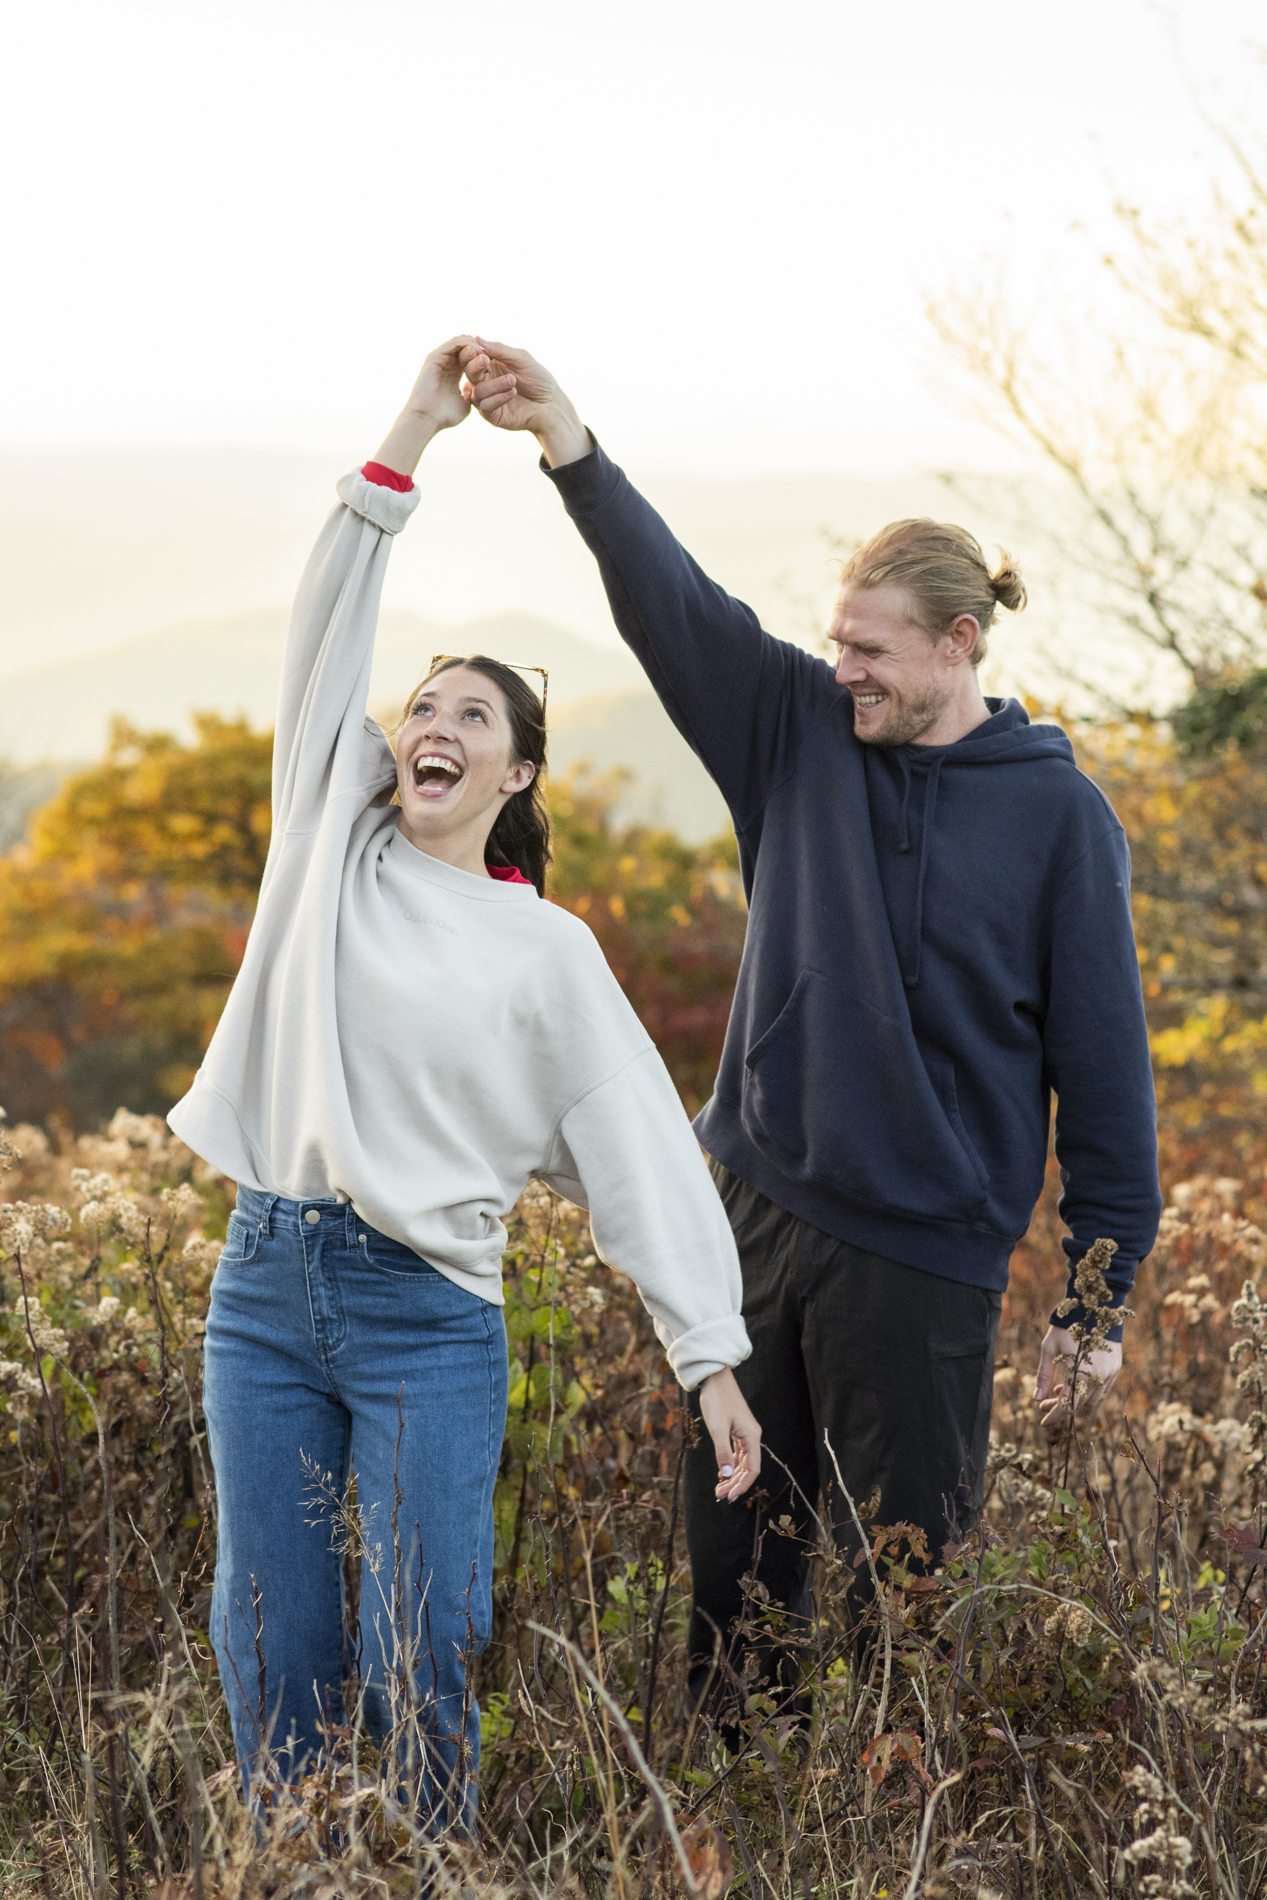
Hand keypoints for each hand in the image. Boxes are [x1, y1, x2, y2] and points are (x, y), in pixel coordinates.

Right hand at [370, 336, 478, 478]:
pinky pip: (454, 343)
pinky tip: (477, 352)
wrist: (427, 418)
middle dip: (481, 350)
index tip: (495, 367)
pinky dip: (467, 344)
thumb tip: (485, 394)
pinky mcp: (436, 356)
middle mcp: (448, 363)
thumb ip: (476, 395)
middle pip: (467, 347)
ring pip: (461, 343)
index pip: (472, 358)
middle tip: (492, 358)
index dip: (484, 359)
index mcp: (455, 372)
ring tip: (486, 354)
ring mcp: (441, 358)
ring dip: (475, 346)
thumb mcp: (467, 402)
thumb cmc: (445, 416)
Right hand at [461, 337, 592, 466]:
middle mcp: (486, 382)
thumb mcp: (521, 359)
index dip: (470, 353)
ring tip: (513, 381)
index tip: (476, 350)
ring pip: (478, 391)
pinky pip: (485, 406)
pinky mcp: (493, 416)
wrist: (552, 404)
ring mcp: (488, 399)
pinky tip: (513, 392)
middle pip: (469, 373)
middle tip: (485, 361)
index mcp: (490, 365)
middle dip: (475, 366)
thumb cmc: (538, 379)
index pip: (471, 358)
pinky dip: (498, 398)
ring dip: (495, 384)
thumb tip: (477, 337)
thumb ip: (500, 350)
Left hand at [698, 1367, 761, 1502]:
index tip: (729, 1497)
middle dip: (735, 1483)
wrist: (715, 1378)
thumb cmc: (717, 1400)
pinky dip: (730, 1465)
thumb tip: (728, 1476)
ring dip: (732, 1476)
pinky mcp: (737, 1430)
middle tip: (719, 1495)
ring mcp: (744, 1433)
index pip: (753, 1469)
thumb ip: (723, 1452)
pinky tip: (722, 1473)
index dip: (742, 1485)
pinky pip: (737, 1453)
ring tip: (719, 1488)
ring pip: (742, 1462)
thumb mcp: (717, 1428)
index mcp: (752, 1436)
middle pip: (747, 1467)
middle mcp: (752, 1436)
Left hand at [1035, 1325, 1121, 1439]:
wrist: (1095, 1307)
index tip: (1043, 1422)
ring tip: (1060, 1390)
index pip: (1067, 1405)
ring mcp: (1110, 1374)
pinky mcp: (1116, 1368)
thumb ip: (1044, 1375)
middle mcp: (1099, 1378)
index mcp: (1081, 1374)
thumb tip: (1037, 1398)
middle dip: (1061, 1407)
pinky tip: (1075, 1383)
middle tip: (1045, 1404)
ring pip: (1092, 1400)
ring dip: (1075, 1400)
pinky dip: (1088, 1392)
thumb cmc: (1067, 1326)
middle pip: (1079, 1405)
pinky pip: (1102, 1390)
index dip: (1054, 1415)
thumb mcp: (1049, 1348)